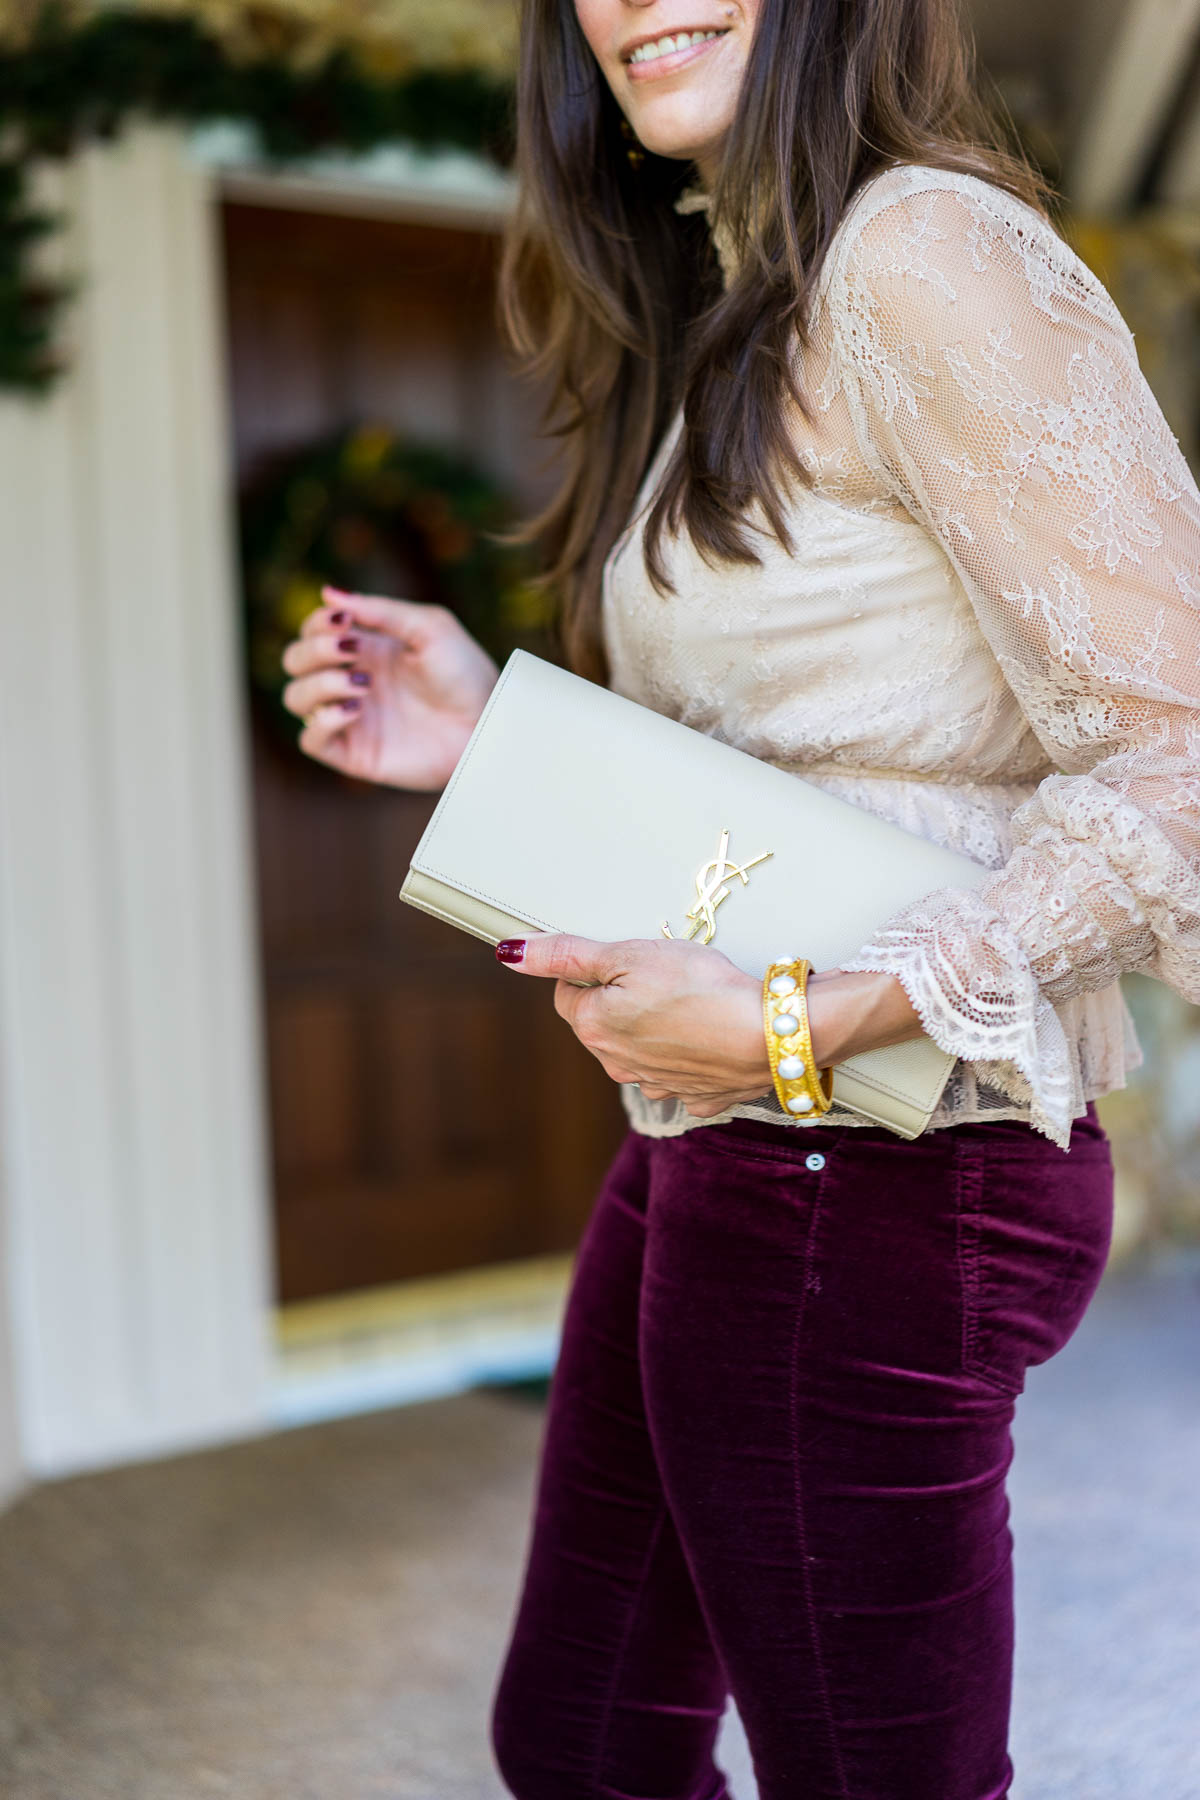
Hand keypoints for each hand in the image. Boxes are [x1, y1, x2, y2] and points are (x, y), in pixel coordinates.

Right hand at [280, 586, 498, 788]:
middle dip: (313, 650)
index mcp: (366, 649)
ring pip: (295, 698)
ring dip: (318, 684)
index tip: (345, 621)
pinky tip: (355, 709)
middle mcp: (352, 681)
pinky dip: (322, 721)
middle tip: (352, 651)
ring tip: (361, 685)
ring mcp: (351, 718)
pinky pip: (311, 740)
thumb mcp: (428, 627)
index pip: (312, 631)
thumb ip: (379, 610)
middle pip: (294, 661)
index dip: (316, 623)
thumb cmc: (466, 674)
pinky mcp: (356, 753)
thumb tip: (327, 592)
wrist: (487, 724)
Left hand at [497, 934, 926, 1116]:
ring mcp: (658, 1087)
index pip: (568, 992)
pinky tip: (711, 1039)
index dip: (595, 969)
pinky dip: (691, 1056)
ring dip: (656, 1029)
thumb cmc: (702, 988)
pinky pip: (682, 1073)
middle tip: (665, 978)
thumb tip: (509, 952)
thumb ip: (566, 954)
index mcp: (595, 1028)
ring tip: (693, 1005)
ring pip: (640, 1050)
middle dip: (624, 999)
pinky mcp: (697, 1097)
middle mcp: (617, 1065)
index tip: (629, 960)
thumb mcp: (629, 954)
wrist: (770, 1035)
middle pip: (603, 1023)